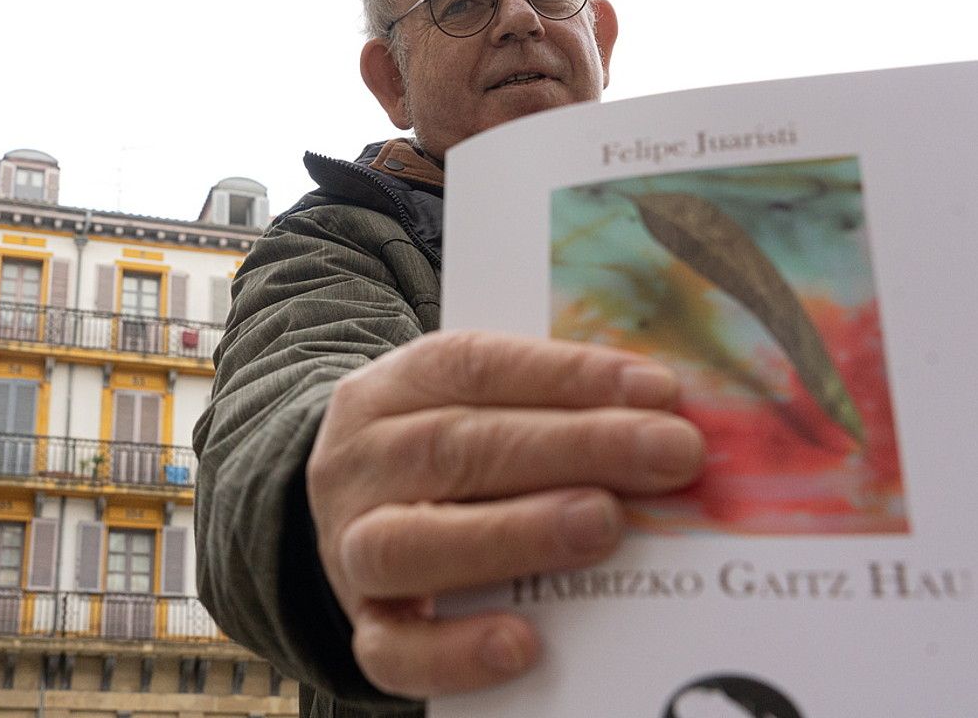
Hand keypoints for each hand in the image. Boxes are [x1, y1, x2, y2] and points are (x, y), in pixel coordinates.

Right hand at [306, 330, 704, 697]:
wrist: (351, 514)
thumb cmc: (447, 455)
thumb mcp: (480, 407)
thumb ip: (556, 409)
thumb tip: (668, 419)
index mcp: (393, 389)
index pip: (472, 367)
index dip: (566, 375)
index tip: (659, 391)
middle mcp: (361, 462)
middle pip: (451, 447)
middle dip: (570, 448)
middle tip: (669, 456)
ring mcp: (349, 546)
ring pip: (405, 543)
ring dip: (513, 534)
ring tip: (603, 525)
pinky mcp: (362, 625)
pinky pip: (391, 650)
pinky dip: (455, 651)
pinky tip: (523, 644)